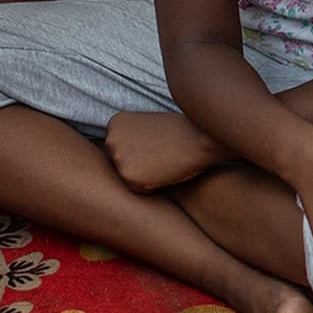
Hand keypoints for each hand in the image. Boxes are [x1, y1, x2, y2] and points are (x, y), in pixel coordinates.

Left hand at [103, 111, 226, 190]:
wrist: (201, 137)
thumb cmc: (181, 132)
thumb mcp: (147, 126)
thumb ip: (130, 137)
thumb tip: (125, 156)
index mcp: (115, 123)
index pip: (119, 150)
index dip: (140, 152)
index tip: (156, 143)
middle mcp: (111, 138)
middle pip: (120, 165)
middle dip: (139, 165)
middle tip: (161, 154)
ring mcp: (118, 157)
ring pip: (128, 178)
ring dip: (145, 176)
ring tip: (163, 160)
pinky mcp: (128, 175)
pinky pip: (137, 189)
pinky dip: (151, 186)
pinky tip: (164, 170)